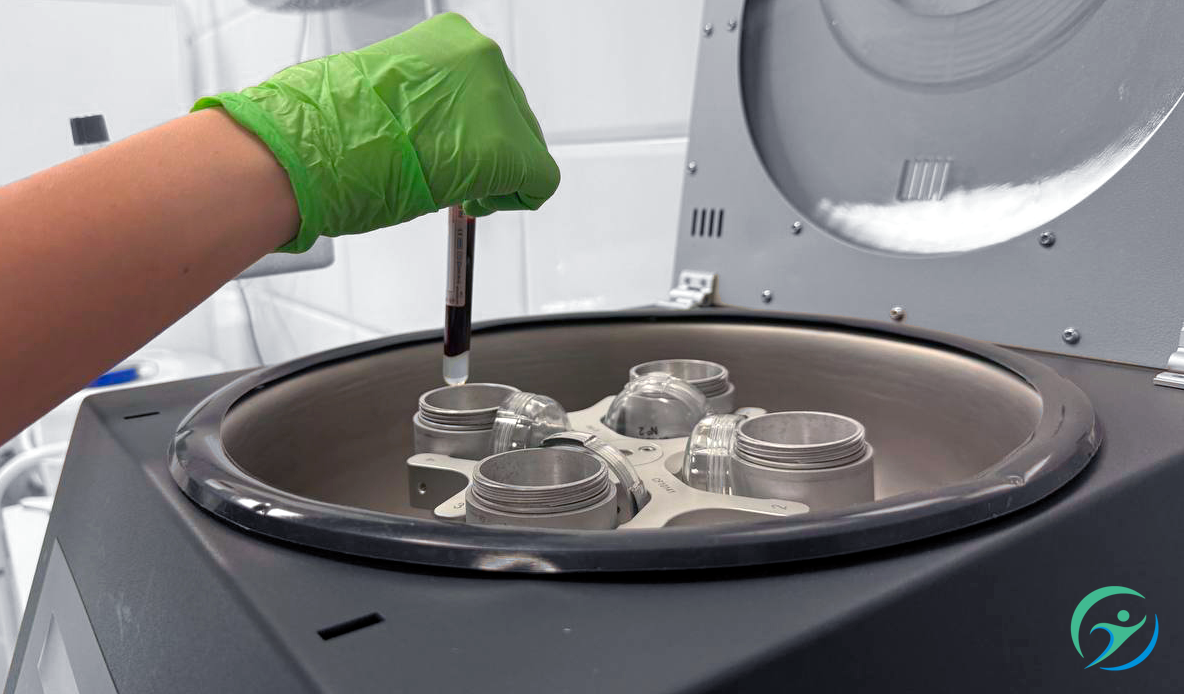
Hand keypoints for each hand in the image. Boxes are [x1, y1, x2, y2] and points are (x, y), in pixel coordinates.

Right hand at [193, 12, 559, 251]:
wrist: (316, 149)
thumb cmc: (335, 127)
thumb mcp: (391, 92)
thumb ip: (431, 101)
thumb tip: (442, 127)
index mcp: (453, 38)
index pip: (490, 86)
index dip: (477, 126)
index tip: (458, 145)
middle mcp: (483, 60)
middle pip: (515, 114)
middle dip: (491, 149)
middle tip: (463, 177)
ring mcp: (499, 103)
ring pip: (529, 146)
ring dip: (500, 172)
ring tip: (463, 190)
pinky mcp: (509, 151)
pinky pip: (540, 180)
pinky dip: (518, 197)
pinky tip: (482, 203)